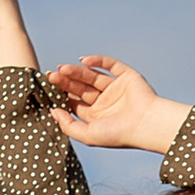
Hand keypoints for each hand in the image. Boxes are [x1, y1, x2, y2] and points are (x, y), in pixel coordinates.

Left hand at [46, 55, 194, 153]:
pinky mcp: (127, 76)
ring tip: (62, 69)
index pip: (74, 102)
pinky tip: (83, 61)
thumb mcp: (87, 135)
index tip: (48, 89)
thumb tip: (52, 112)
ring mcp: (116, 88)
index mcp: (96, 116)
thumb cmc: (118, 134)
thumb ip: (68, 125)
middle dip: (66, 82)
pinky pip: (110, 65)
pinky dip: (97, 60)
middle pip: (80, 87)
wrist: (146, 124)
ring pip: (92, 76)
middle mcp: (105, 101)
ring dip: (77, 71)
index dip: (61, 95)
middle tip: (52, 76)